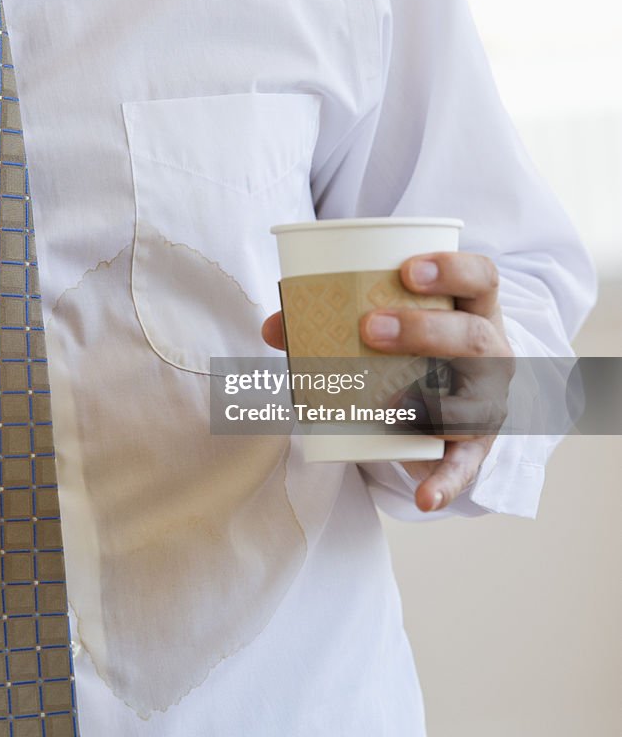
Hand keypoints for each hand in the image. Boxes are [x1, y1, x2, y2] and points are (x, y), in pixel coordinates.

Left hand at [262, 251, 513, 511]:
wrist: (452, 400)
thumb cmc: (414, 349)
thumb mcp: (390, 326)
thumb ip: (331, 322)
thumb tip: (273, 327)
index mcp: (473, 310)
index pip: (482, 279)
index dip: (453, 270)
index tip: (407, 269)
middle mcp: (491, 353)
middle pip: (474, 338)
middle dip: (424, 331)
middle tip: (370, 328)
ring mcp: (488, 400)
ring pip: (476, 401)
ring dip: (431, 403)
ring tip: (386, 402)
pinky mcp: (477, 446)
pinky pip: (465, 466)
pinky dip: (446, 482)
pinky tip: (425, 495)